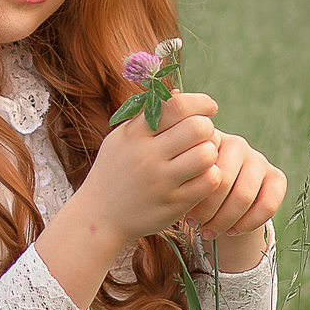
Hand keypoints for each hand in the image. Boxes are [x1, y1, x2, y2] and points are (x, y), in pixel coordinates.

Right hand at [73, 89, 228, 248]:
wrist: (99, 217)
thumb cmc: (114, 171)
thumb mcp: (121, 139)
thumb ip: (146, 116)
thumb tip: (177, 91)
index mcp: (134, 135)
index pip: (176, 106)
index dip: (200, 102)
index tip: (209, 107)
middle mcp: (147, 156)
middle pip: (197, 128)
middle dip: (207, 126)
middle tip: (203, 134)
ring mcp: (161, 182)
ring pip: (206, 155)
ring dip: (210, 151)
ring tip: (202, 155)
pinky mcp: (173, 204)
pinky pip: (208, 182)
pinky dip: (211, 175)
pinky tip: (201, 175)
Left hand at [184, 131, 284, 268]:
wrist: (218, 201)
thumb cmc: (192, 188)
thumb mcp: (182, 180)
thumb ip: (180, 177)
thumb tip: (179, 190)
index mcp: (209, 138)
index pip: (202, 164)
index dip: (194, 195)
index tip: (185, 216)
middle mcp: (237, 143)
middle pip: (223, 181)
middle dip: (208, 210)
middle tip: (195, 226)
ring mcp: (258, 159)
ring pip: (244, 195)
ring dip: (225, 220)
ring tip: (209, 232)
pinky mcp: (277, 177)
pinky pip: (267, 204)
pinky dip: (249, 223)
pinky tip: (232, 232)